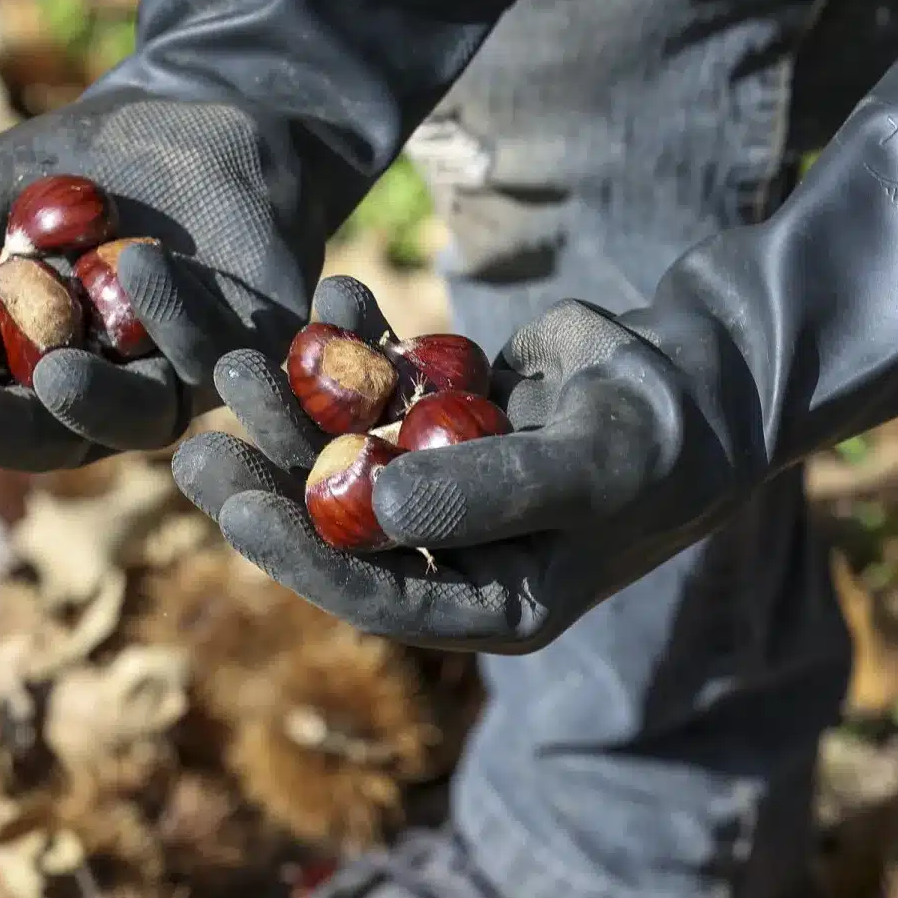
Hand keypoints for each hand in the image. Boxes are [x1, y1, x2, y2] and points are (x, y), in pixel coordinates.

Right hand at [0, 89, 322, 471]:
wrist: (193, 111)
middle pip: (48, 438)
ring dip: (93, 400)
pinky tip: (134, 263)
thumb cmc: (77, 165)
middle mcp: (100, 398)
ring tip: (53, 373)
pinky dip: (173, 312)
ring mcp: (174, 383)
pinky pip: (208, 351)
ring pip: (134, 418)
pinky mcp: (245, 353)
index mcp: (28, 376)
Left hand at [171, 276, 757, 653]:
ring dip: (292, 406)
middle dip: (269, 485)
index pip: (376, 596)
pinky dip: (352, 343)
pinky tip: (326, 294)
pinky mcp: (437, 425)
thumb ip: (486, 491)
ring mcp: (439, 488)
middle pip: (337, 529)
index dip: (300, 558)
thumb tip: (374, 510)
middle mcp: (452, 557)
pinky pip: (378, 388)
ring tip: (234, 360)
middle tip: (193, 449)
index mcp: (487, 604)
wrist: (704, 377)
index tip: (236, 511)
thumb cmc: (664, 440)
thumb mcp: (589, 468)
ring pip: (343, 452)